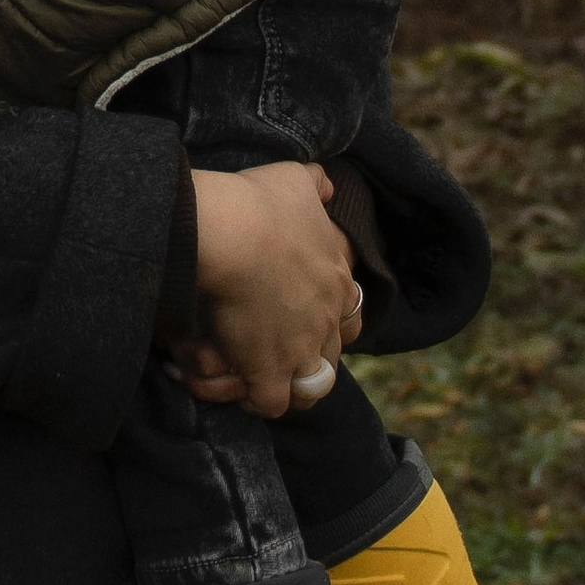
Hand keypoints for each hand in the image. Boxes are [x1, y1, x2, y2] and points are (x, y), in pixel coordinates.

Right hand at [184, 162, 361, 419]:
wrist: (233, 235)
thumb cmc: (260, 203)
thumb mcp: (295, 180)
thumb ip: (316, 183)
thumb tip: (328, 186)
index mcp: (337, 277)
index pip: (351, 311)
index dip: (331, 317)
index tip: (306, 314)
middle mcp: (328, 318)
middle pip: (334, 352)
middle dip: (314, 354)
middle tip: (284, 348)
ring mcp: (302, 350)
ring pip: (312, 387)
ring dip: (293, 385)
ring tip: (265, 377)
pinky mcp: (270, 373)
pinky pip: (273, 404)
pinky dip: (258, 400)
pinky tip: (241, 388)